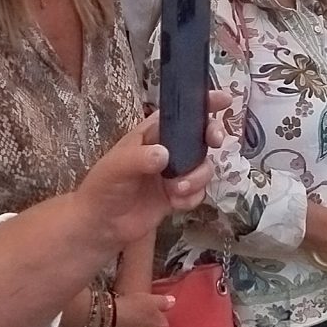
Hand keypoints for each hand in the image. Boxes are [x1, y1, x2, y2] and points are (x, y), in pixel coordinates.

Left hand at [70, 98, 227, 251]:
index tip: (224, 99)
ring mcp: (174, 174)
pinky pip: (199, 192)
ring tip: (177, 190)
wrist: (102, 227)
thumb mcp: (115, 167)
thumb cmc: (102, 187)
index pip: (179, 112)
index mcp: (151, 134)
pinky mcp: (178, 196)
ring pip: (203, 167)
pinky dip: (192, 198)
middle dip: (212, 136)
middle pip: (200, 136)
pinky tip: (175, 204)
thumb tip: (164, 154)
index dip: (201, 103)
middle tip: (215, 141)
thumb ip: (139, 158)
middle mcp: (167, 150)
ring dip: (197, 177)